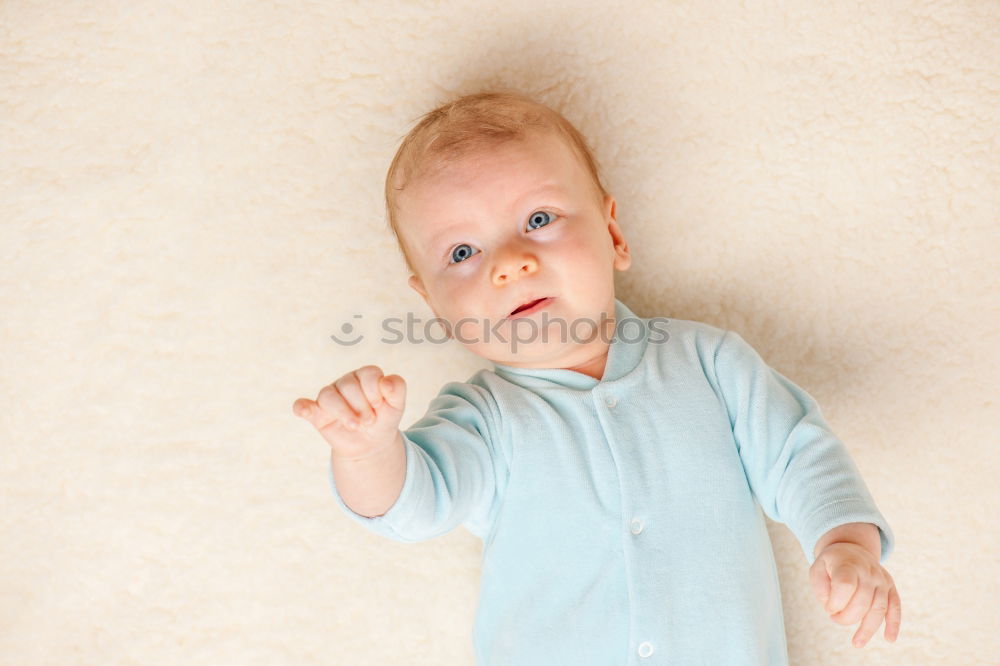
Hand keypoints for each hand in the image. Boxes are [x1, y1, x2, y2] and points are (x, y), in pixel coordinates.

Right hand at [292, 365, 406, 460]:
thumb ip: (397, 389)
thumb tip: (385, 381)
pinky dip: (302, 407)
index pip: (368, 373)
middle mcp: (346, 382)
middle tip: (369, 421)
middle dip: (361, 406)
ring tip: (355, 426)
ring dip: (342, 412)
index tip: (379, 406)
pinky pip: (303, 406)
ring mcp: (330, 396)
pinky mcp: (317, 413)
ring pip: (328, 395)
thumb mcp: (397, 406)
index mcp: (365, 376)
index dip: (374, 390)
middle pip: (348, 385)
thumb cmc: (384, 419)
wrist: (372, 445)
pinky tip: (304, 411)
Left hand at [809, 542, 900, 647]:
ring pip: (879, 608)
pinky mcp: (891, 588)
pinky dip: (894, 624)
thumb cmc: (832, 564)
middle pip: (862, 601)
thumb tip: (832, 607)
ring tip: (856, 643)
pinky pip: (895, 607)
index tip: (828, 608)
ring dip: (867, 629)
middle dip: (846, 617)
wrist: (852, 549)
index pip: (845, 585)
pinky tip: (889, 638)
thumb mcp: (817, 568)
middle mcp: (868, 571)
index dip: (836, 602)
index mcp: (848, 564)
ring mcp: (882, 580)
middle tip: (834, 618)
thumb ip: (820, 587)